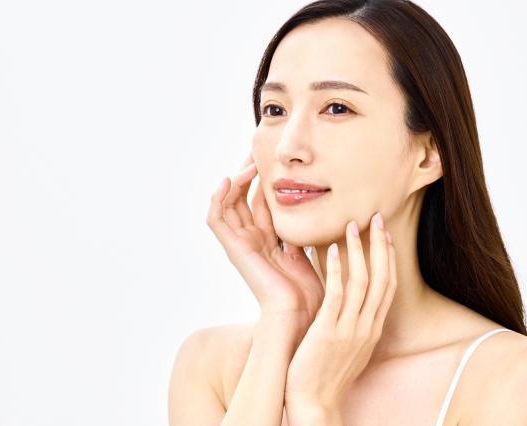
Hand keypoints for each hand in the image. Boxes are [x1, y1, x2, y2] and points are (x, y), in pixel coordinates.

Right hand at [206, 154, 324, 332]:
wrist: (300, 315)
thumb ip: (301, 231)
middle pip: (242, 198)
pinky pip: (216, 218)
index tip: (274, 160)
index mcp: (268, 241)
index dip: (264, 180)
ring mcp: (240, 244)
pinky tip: (231, 179)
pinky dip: (218, 197)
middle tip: (257, 152)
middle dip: (248, 173)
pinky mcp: (233, 248)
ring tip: (249, 162)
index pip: (260, 202)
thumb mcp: (307, 251)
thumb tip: (311, 210)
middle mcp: (251, 240)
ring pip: (227, 203)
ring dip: (236, 180)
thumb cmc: (309, 292)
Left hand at [284, 213, 396, 418]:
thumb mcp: (348, 347)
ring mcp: (350, 329)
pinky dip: (337, 269)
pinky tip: (332, 249)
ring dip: (359, 250)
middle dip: (380, 246)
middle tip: (376, 219)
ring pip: (362, 282)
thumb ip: (351, 323)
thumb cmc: (325, 374)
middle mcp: (367, 327)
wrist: (313, 402)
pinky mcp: (328, 331)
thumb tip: (347, 301)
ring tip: (353, 225)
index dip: (388, 259)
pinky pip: (336, 294)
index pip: (388, 287)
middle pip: (381, 279)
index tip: (385, 237)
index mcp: (372, 330)